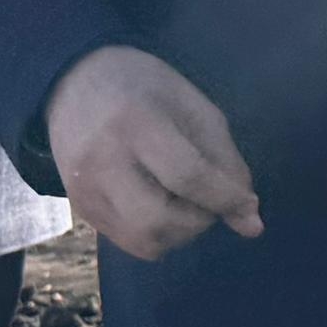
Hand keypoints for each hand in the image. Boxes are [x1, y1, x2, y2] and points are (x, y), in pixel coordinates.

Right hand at [46, 46, 265, 262]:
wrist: (74, 83)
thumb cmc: (144, 88)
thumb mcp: (194, 108)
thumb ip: (227, 163)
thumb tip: (252, 223)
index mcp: (135, 123)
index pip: (187, 177)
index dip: (226, 198)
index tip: (248, 204)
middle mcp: (103, 163)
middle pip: (159, 221)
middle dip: (199, 220)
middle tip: (207, 197)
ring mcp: (86, 191)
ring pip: (146, 242)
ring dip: (180, 233)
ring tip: (183, 201)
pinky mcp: (82, 210)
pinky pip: (131, 243)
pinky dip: (159, 234)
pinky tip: (161, 204)